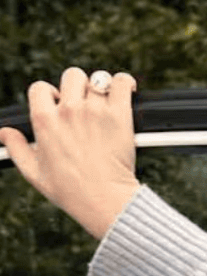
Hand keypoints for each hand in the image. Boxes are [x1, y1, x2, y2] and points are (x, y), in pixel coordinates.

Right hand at [0, 66, 139, 238]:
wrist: (104, 200)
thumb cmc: (70, 190)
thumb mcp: (34, 173)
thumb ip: (17, 149)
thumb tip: (4, 132)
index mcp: (45, 121)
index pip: (40, 87)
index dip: (49, 94)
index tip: (58, 103)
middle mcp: (69, 111)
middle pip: (71, 76)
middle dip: (76, 87)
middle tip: (83, 104)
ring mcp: (95, 111)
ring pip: (98, 79)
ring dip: (101, 89)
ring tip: (105, 102)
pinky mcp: (120, 114)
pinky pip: (122, 83)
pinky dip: (125, 83)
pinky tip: (126, 90)